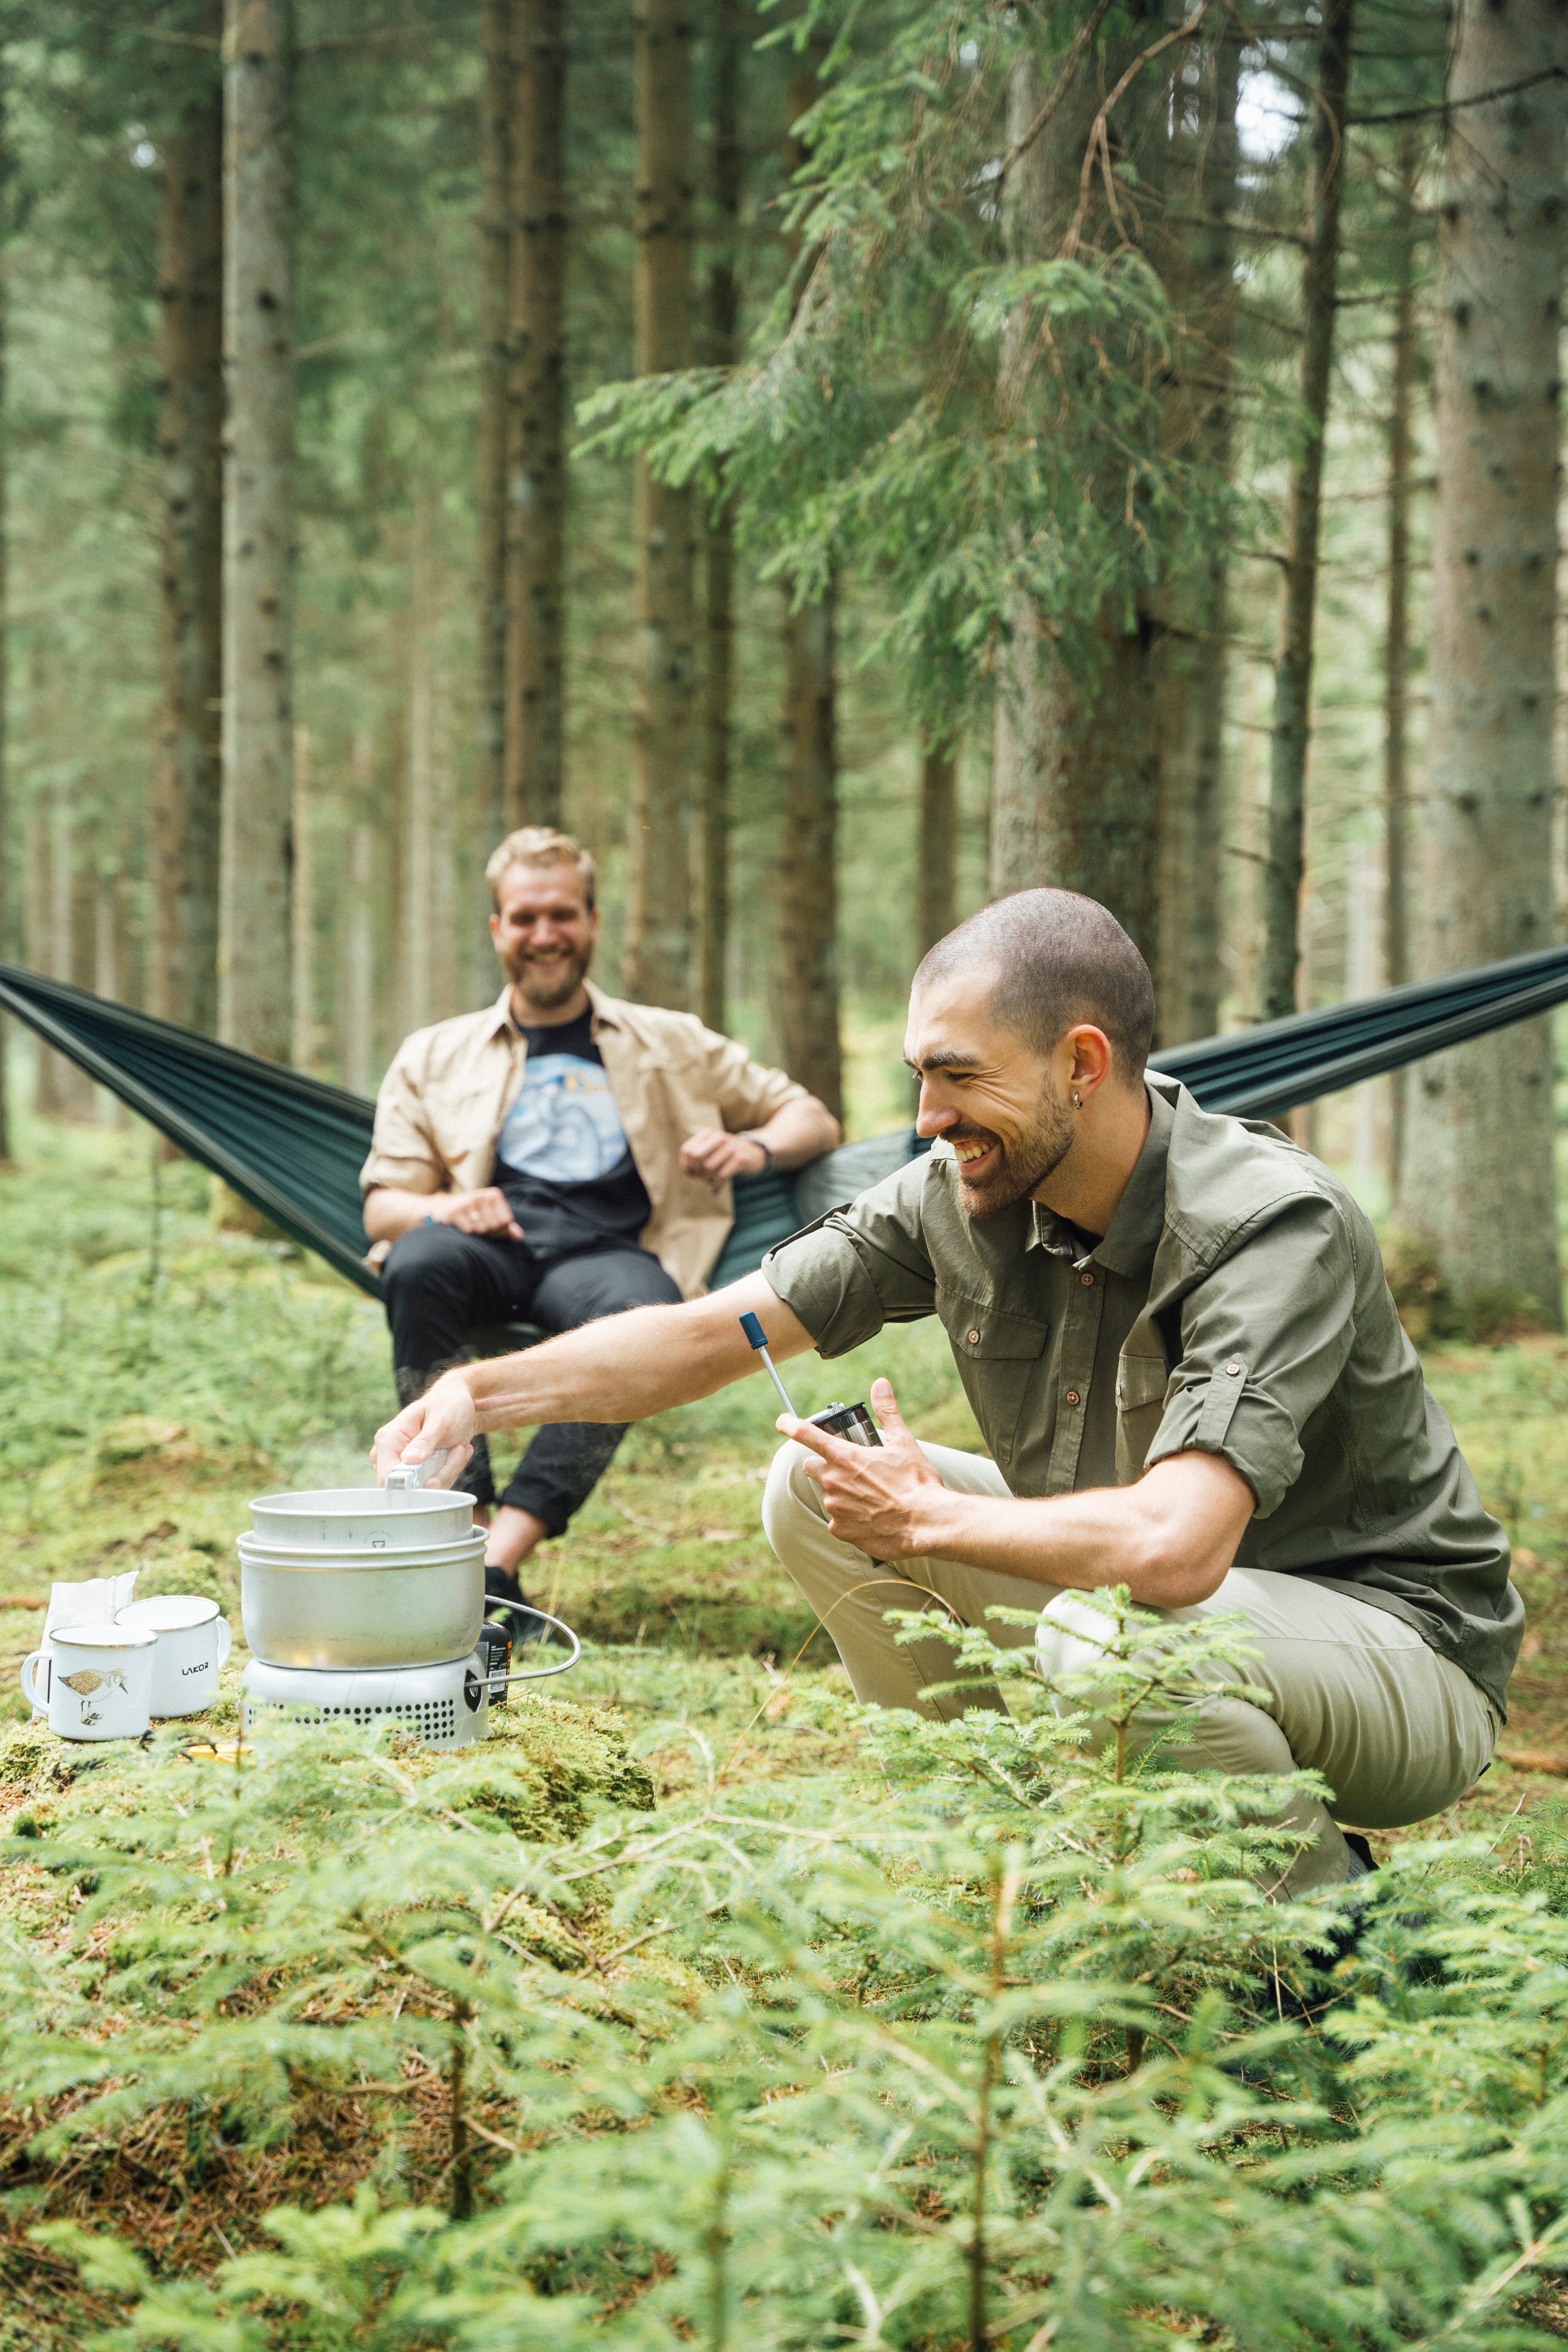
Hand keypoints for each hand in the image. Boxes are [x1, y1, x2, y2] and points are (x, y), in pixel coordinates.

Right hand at [371, 1371, 478, 1488]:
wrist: (459, 1404)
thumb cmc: (447, 1404)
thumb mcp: (440, 1419)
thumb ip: (425, 1440)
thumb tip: (409, 1459)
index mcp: (388, 1439)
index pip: (387, 1477)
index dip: (410, 1485)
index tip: (436, 1479)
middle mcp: (392, 1454)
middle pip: (409, 1487)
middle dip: (439, 1474)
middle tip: (458, 1451)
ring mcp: (405, 1464)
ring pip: (425, 1487)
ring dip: (448, 1470)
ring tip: (460, 1447)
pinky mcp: (419, 1470)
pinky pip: (434, 1484)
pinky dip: (450, 1471)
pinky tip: (458, 1451)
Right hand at [428, 1187, 523, 1240]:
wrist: (442, 1208)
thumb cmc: (472, 1214)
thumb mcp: (491, 1215)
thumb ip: (506, 1226)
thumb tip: (519, 1237)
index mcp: (494, 1194)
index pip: (506, 1221)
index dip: (500, 1230)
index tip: (491, 1226)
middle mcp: (481, 1195)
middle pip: (494, 1226)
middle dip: (488, 1232)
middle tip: (477, 1226)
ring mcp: (467, 1202)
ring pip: (481, 1230)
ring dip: (476, 1233)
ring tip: (469, 1225)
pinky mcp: (455, 1211)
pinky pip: (468, 1231)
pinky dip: (466, 1233)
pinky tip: (461, 1226)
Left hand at [680, 1129, 770, 1190]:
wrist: (757, 1153)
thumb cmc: (729, 1155)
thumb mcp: (713, 1150)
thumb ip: (698, 1157)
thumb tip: (689, 1172)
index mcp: (709, 1134)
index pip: (687, 1150)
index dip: (686, 1166)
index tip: (693, 1174)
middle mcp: (719, 1137)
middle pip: (695, 1156)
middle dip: (695, 1171)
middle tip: (701, 1179)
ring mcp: (730, 1147)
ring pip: (708, 1166)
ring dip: (706, 1179)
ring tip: (710, 1182)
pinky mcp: (740, 1159)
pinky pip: (721, 1175)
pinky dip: (716, 1185)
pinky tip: (716, 1188)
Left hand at [776, 1379, 948, 1557]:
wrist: (925, 1523)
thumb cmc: (916, 1482)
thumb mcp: (903, 1442)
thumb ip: (888, 1412)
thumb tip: (880, 1384)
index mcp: (844, 1456)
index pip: (805, 1434)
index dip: (789, 1425)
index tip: (782, 1421)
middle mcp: (833, 1480)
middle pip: (812, 1467)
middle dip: (825, 1466)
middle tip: (851, 1470)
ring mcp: (834, 1507)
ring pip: (827, 1494)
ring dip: (841, 1492)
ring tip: (870, 1495)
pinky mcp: (840, 1530)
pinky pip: (837, 1520)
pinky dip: (849, 1517)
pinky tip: (871, 1516)